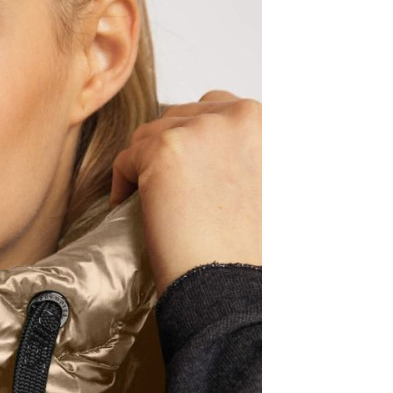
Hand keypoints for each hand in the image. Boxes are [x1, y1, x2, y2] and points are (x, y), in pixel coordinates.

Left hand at [107, 90, 261, 298]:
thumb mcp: (269, 189)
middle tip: (162, 186)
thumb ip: (253, 158)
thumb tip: (223, 161)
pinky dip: (123, 182)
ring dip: (145, 163)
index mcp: (268, 124)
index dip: (199, 144)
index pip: (220, 110)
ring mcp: (201, 129)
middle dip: (169, 147)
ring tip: (146, 198)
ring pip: (152, 133)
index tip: (188, 174)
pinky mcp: (164, 149)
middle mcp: (240, 115)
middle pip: (184, 115)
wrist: (232, 282)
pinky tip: (129, 206)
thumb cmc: (252, 249)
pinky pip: (127, 157)